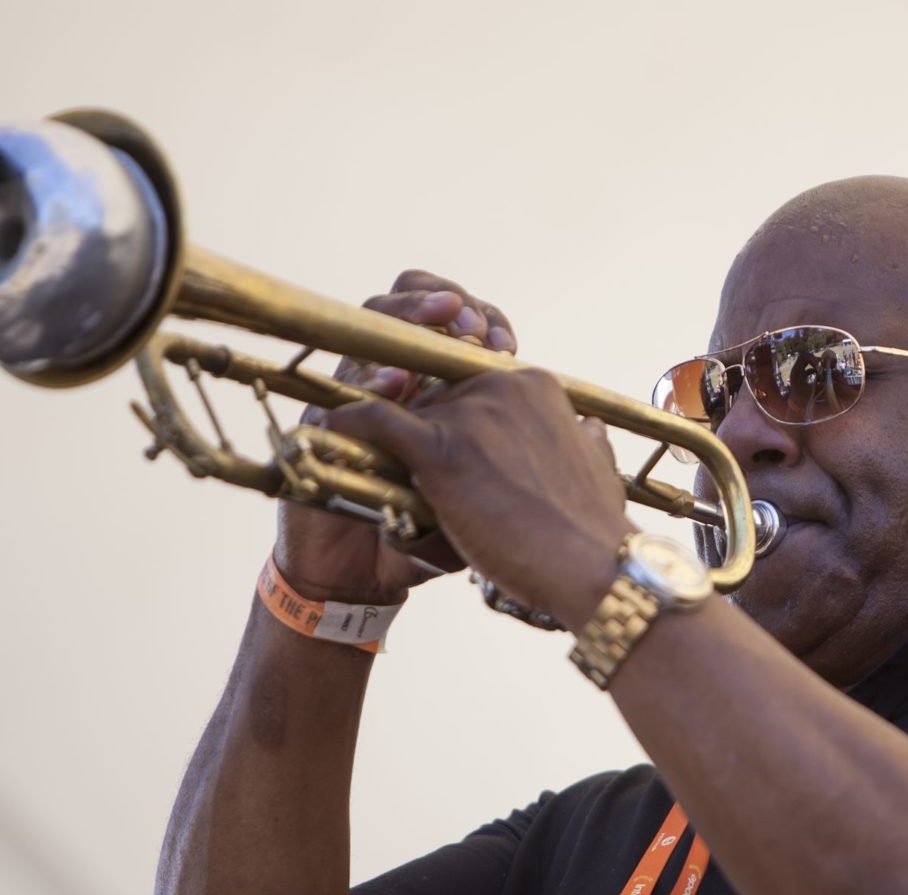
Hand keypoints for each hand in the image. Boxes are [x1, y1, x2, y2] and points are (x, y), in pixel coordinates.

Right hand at [272, 270, 518, 603]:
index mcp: (437, 389)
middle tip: (471, 323)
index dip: (479, 320)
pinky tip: (396, 384)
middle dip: (441, 303)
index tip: (506, 340)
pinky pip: (344, 387)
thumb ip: (519, 459)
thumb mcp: (480, 499)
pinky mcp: (323, 423)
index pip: (453, 324)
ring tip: (437, 320)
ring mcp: (356, 396)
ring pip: (372, 329)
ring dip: (407, 317)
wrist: (356, 577)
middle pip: (412, 308)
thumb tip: (584, 428)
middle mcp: (395, 383)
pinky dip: (370, 379)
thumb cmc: (420, 539)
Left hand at [318, 368, 633, 630]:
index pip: (469, 383)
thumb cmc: (596, 532)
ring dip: (384, 433)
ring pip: (403, 406)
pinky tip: (334, 430)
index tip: (435, 437)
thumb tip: (588, 432)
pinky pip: (375, 419)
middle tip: (397, 457)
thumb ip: (585, 443)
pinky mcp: (440, 447)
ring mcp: (469, 412)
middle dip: (414, 422)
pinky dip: (350, 423)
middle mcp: (501, 385)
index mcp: (535, 386)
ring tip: (366, 459)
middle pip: (432, 391)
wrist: (592, 569)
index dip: (448, 414)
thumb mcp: (596, 469)